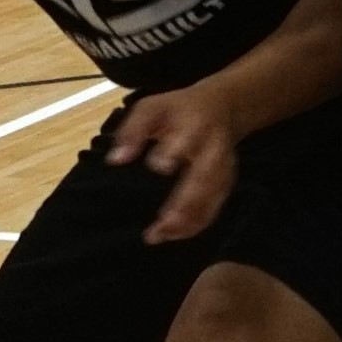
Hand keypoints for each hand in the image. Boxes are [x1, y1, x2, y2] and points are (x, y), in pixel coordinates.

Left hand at [108, 83, 239, 243]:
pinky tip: (173, 234)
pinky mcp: (226, 183)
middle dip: (185, 201)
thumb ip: (133, 130)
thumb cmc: (178, 109)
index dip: (174, 151)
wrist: (221, 106)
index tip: (156, 166)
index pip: (187, 137)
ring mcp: (224, 168)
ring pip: (211, 198)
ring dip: (189, 220)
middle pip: (205, 176)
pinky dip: (196, 225)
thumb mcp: (152, 107)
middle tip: (161, 221)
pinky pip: (214, 208)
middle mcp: (214, 148)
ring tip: (160, 235)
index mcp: (195, 124)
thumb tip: (115, 160)